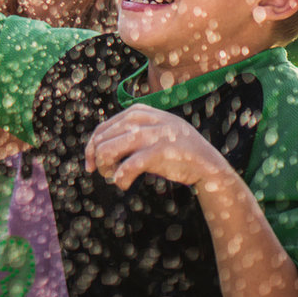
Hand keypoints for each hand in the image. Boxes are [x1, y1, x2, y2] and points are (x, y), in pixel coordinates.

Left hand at [84, 106, 228, 190]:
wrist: (207, 164)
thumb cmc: (174, 151)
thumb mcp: (153, 131)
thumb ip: (129, 131)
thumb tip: (95, 147)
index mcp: (139, 112)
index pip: (102, 128)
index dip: (90, 148)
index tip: (90, 165)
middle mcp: (143, 119)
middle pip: (101, 140)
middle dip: (97, 160)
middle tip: (105, 173)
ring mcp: (151, 134)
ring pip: (107, 150)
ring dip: (106, 169)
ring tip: (115, 178)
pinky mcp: (159, 152)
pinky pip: (127, 166)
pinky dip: (120, 178)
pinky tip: (123, 184)